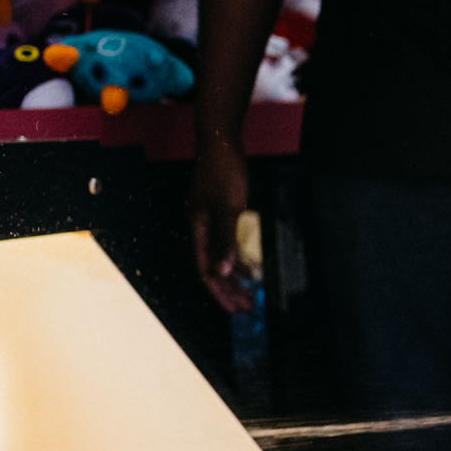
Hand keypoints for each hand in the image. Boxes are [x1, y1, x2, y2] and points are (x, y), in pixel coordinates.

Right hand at [189, 137, 253, 312]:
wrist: (221, 142)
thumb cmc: (223, 172)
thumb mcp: (229, 208)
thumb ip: (226, 240)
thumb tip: (223, 271)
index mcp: (198, 229)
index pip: (206, 270)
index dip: (220, 292)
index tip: (235, 309)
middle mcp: (202, 228)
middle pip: (213, 267)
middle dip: (229, 290)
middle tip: (248, 308)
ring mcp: (211, 220)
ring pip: (221, 257)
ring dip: (235, 276)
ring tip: (252, 292)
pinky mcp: (222, 213)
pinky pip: (229, 244)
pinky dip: (239, 257)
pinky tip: (252, 265)